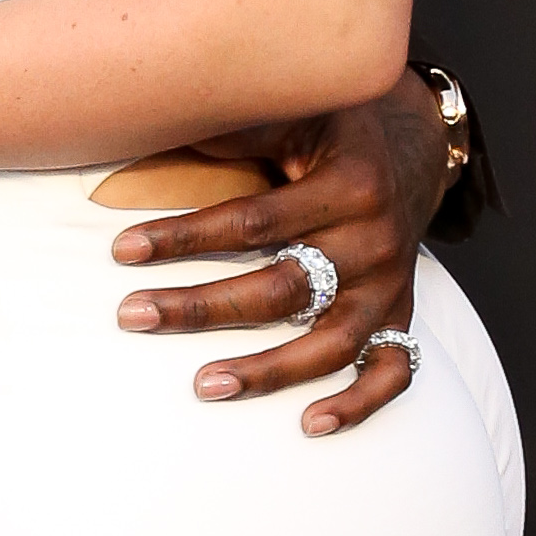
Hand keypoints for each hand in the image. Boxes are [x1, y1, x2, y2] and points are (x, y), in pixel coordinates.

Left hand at [110, 72, 449, 436]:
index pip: (254, 221)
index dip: (186, 236)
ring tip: (202, 386)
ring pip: (330, 343)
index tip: (123, 250)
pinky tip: (310, 424)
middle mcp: (374, 240)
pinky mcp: (401, 315)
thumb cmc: (331, 128)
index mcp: (347, 184)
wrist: (413, 148)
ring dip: (266, 370)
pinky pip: (392, 372)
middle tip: (132, 315)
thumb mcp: (296, 111)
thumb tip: (152, 126)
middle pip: (282, 288)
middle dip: (201, 307)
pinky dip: (358, 403)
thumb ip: (237, 126)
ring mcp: (391, 286)